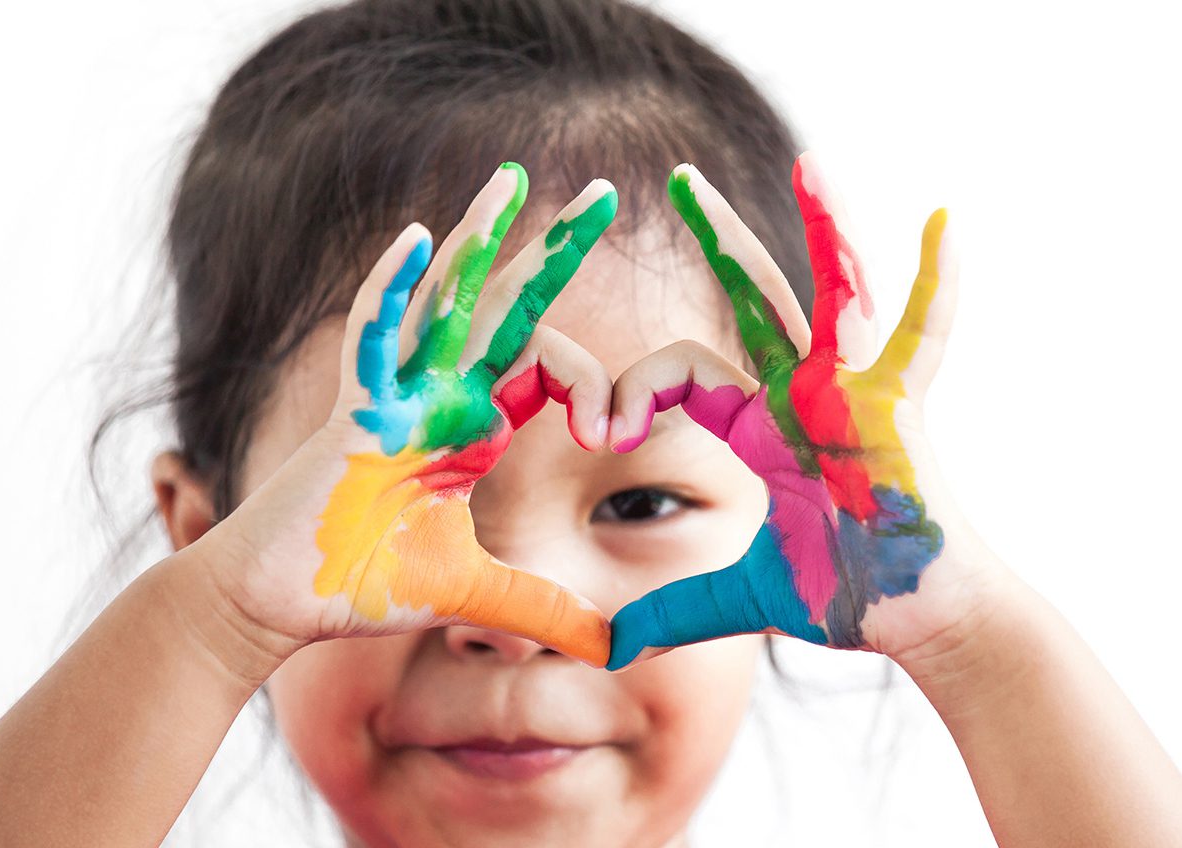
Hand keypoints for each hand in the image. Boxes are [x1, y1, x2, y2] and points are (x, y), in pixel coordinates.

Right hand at [202, 163, 617, 666]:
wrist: (277, 603)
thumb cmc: (361, 585)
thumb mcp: (473, 593)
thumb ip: (543, 609)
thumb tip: (615, 649)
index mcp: (471, 426)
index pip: (547, 369)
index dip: (591, 386)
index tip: (611, 431)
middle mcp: (439, 398)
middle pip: (507, 311)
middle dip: (555, 253)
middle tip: (601, 194)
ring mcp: (394, 397)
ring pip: (446, 304)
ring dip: (479, 241)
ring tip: (509, 179)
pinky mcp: (352, 415)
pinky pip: (374, 340)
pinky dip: (394, 289)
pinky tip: (420, 238)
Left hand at [606, 155, 983, 669]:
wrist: (911, 614)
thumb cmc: (836, 593)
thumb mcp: (734, 594)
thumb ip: (672, 607)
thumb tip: (608, 648)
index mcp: (753, 422)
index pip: (677, 370)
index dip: (630, 388)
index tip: (598, 428)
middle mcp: (798, 392)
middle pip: (752, 297)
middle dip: (718, 238)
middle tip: (678, 180)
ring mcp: (851, 392)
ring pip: (832, 293)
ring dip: (822, 227)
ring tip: (811, 162)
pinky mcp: (898, 407)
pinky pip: (919, 338)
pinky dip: (935, 287)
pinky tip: (945, 224)